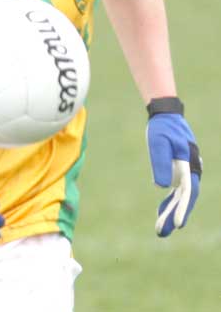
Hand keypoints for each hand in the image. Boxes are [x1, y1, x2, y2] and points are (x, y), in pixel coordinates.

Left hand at [147, 99, 201, 236]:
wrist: (166, 116)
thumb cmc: (161, 128)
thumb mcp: (157, 143)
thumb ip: (160, 163)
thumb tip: (160, 186)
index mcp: (188, 164)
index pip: (188, 191)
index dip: (182, 208)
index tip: (178, 224)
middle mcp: (191, 170)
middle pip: (185, 198)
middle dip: (174, 216)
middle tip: (160, 233)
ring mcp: (186, 172)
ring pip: (181, 197)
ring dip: (171, 212)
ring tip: (160, 230)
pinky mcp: (179, 172)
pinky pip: (177, 191)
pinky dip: (170, 202)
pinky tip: (161, 212)